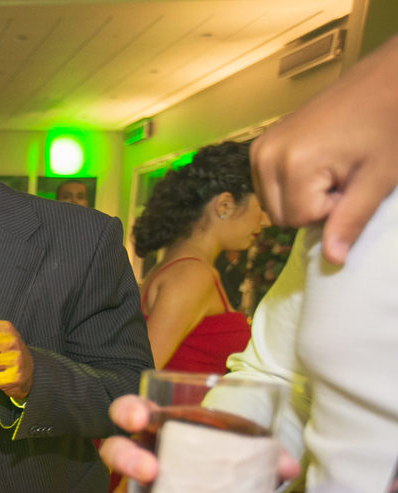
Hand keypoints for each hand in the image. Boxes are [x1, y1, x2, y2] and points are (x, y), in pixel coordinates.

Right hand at [101, 394, 301, 492]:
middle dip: (126, 457)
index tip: (141, 419)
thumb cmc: (223, 456)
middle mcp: (140, 448)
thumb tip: (287, 466)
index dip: (129, 411)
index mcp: (159, 423)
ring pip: (115, 482)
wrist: (223, 486)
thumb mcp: (241, 448)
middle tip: (151, 470)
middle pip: (115, 447)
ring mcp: (136, 480)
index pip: (132, 410)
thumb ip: (264, 454)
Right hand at [250, 36, 397, 263]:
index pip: (299, 220)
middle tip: (344, 177)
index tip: (353, 184)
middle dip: (312, 207)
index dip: (331, 211)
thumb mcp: (378, 178)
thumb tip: (332, 261)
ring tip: (333, 169)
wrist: (384, 78)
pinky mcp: (261, 143)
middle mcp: (265, 156)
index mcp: (291, 164)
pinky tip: (317, 163)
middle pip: (280, 216)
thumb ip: (351, 221)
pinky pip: (268, 185)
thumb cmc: (388, 125)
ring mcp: (260, 148)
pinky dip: (291, 185)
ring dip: (301, 198)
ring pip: (272, 204)